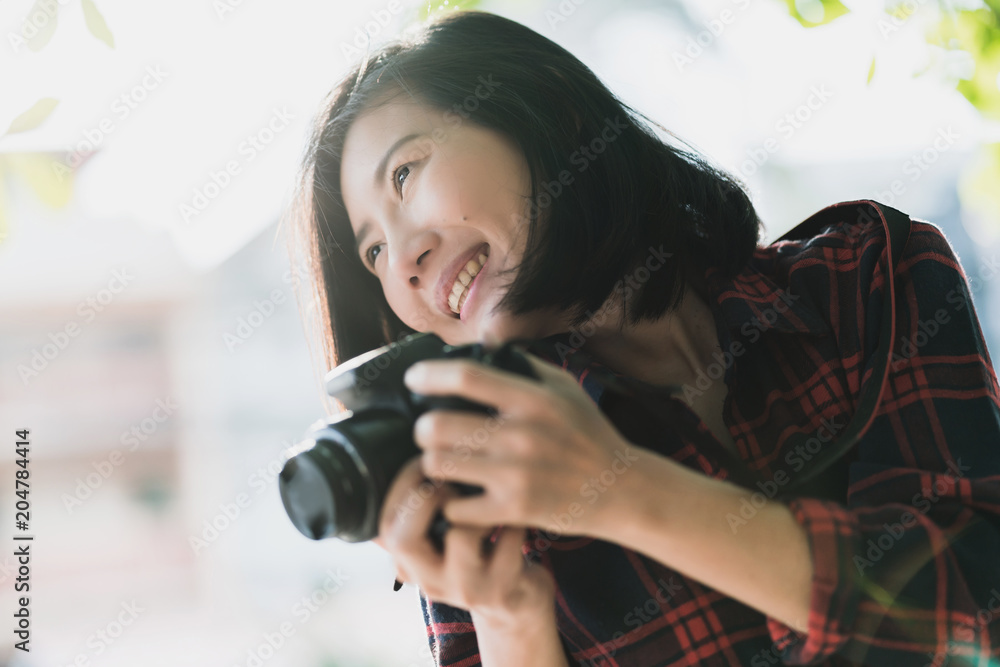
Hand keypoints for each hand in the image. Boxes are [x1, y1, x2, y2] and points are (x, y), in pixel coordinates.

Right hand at [375, 456, 557, 623]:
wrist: (515, 598)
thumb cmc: (475, 553)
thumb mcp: (439, 539)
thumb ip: (417, 509)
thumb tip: (402, 453)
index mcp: (408, 564)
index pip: (386, 524)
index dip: (404, 485)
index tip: (427, 460)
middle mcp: (430, 581)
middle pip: (403, 539)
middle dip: (427, 498)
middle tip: (452, 484)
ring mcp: (464, 588)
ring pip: (460, 536)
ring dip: (478, 508)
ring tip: (490, 505)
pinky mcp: (500, 589)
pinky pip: (507, 538)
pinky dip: (515, 520)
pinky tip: (518, 519)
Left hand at [403, 350, 641, 536]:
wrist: (623, 489)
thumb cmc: (590, 434)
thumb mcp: (565, 388)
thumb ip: (524, 365)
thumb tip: (484, 342)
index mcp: (533, 399)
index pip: (466, 377)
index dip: (429, 375)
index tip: (414, 380)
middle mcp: (522, 434)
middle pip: (437, 425)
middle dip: (423, 428)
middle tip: (429, 432)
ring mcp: (517, 474)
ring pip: (438, 465)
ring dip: (433, 464)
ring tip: (443, 463)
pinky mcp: (515, 510)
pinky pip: (455, 506)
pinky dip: (451, 503)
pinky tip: (461, 497)